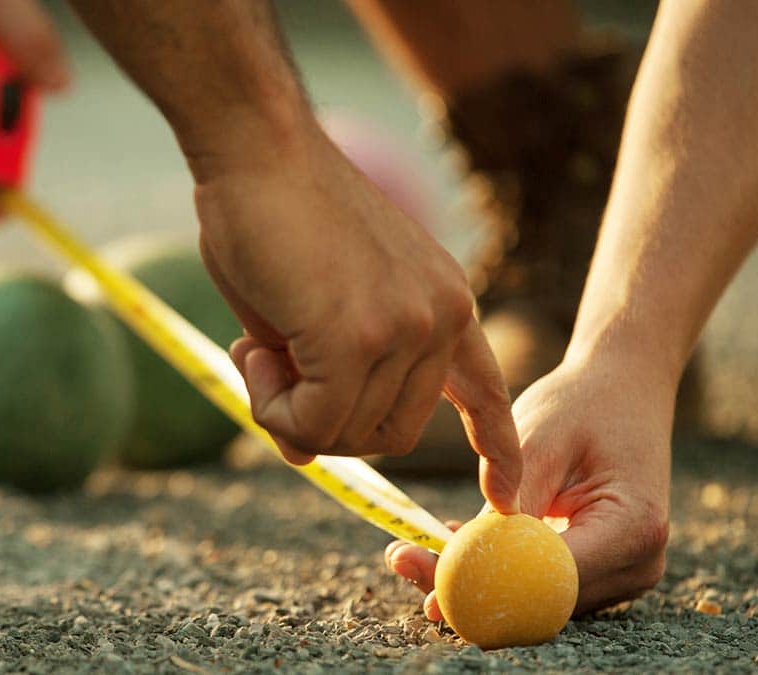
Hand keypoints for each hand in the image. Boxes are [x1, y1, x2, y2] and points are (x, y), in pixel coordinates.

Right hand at [203, 122, 520, 512]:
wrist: (258, 149)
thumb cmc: (278, 216)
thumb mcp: (316, 311)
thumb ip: (324, 380)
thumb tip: (303, 454)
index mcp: (446, 301)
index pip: (485, 389)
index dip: (494, 445)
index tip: (506, 493)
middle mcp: (441, 317)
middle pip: (392, 435)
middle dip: (323, 423)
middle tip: (269, 371)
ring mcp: (406, 328)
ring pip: (348, 435)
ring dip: (286, 411)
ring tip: (255, 346)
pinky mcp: (358, 337)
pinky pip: (313, 425)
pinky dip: (273, 409)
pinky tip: (251, 350)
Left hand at [385, 350, 673, 617]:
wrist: (624, 389)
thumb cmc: (582, 404)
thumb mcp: (538, 443)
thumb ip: (507, 505)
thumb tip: (460, 560)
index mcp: (632, 529)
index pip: (549, 580)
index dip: (483, 586)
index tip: (426, 576)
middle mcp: (637, 564)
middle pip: (541, 601)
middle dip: (468, 587)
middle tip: (402, 560)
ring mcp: (623, 574)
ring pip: (536, 600)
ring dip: (476, 578)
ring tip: (414, 548)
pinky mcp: (602, 572)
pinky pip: (541, 582)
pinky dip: (497, 567)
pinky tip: (452, 541)